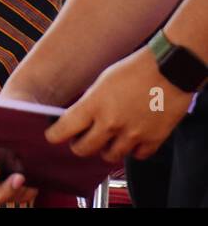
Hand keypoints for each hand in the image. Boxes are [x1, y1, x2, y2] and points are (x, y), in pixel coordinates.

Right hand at [0, 81, 42, 204]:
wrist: (20, 115)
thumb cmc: (3, 113)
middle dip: (0, 191)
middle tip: (17, 179)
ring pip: (2, 198)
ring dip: (14, 192)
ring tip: (25, 177)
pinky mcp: (14, 186)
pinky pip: (20, 198)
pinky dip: (27, 192)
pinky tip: (35, 182)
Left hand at [46, 48, 192, 164]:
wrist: (170, 69)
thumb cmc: (134, 69)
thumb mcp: (102, 81)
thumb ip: (89, 103)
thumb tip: (78, 120)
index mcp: (93, 105)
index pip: (63, 131)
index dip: (54, 135)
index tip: (53, 136)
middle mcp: (111, 123)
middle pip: (83, 150)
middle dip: (79, 145)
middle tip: (81, 138)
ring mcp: (133, 134)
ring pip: (110, 156)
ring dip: (106, 148)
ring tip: (109, 137)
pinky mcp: (154, 139)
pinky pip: (137, 155)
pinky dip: (133, 150)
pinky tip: (132, 138)